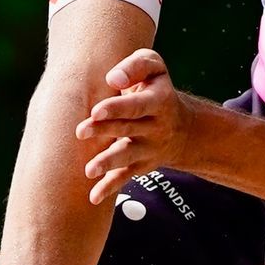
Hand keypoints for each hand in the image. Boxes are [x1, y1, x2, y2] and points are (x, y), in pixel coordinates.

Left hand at [77, 49, 193, 203]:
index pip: (137, 105)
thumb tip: (113, 78)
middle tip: (81, 131)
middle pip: (128, 129)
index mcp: (159, 101)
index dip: (118, 108)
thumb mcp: (154, 67)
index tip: (96, 111)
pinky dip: (110, 188)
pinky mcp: (141, 165)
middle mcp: (156, 127)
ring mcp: (149, 148)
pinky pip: (125, 177)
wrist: (183, 128)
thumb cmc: (156, 88)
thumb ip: (135, 66)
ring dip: (108, 163)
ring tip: (89, 170)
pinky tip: (93, 197)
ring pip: (127, 156)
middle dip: (105, 130)